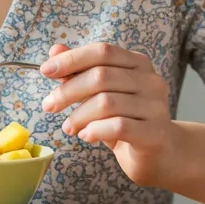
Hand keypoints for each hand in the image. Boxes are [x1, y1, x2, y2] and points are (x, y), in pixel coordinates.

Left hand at [41, 42, 176, 186]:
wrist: (159, 153)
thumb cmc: (126, 119)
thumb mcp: (100, 94)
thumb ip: (80, 71)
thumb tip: (55, 50)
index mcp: (137, 63)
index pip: (102, 51)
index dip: (72, 59)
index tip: (45, 70)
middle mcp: (150, 80)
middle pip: (101, 76)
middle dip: (68, 91)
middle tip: (49, 106)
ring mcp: (156, 106)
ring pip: (107, 103)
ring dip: (79, 115)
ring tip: (69, 127)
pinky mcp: (155, 132)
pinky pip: (119, 126)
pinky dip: (95, 130)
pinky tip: (86, 135)